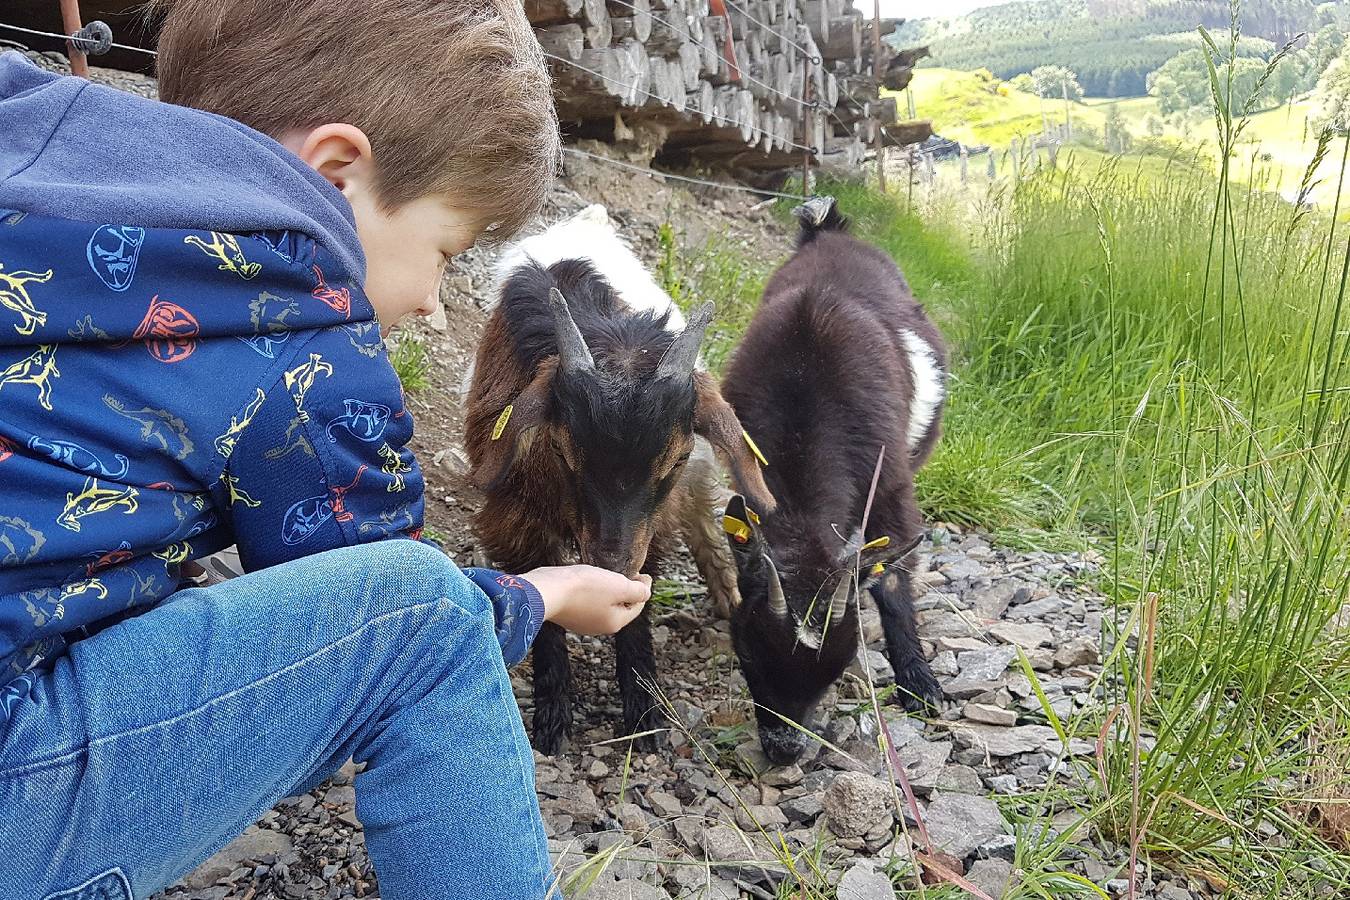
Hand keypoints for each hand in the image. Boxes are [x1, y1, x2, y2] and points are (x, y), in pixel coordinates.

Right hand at [523, 565, 651, 635]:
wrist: (546, 591)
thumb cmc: (583, 589)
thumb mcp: (619, 586)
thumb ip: (638, 591)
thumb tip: (646, 591)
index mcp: (615, 623)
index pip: (637, 606)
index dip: (642, 588)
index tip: (641, 573)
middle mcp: (599, 627)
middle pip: (620, 607)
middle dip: (625, 590)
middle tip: (625, 573)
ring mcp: (582, 623)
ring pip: (603, 604)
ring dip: (607, 591)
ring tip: (605, 575)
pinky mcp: (567, 614)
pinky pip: (586, 602)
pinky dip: (591, 592)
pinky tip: (587, 581)